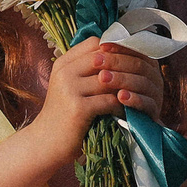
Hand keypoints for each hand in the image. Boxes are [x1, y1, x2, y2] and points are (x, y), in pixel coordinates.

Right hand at [33, 38, 162, 160]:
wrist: (44, 144)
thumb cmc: (63, 115)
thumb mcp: (69, 86)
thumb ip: (87, 71)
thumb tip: (117, 55)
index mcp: (63, 63)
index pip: (95, 43)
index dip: (116, 48)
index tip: (132, 57)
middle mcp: (65, 72)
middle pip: (104, 58)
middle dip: (125, 65)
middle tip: (141, 74)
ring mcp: (70, 89)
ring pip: (109, 79)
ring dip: (125, 86)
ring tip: (138, 92)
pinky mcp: (78, 108)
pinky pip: (109, 100)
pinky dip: (121, 105)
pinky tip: (127, 110)